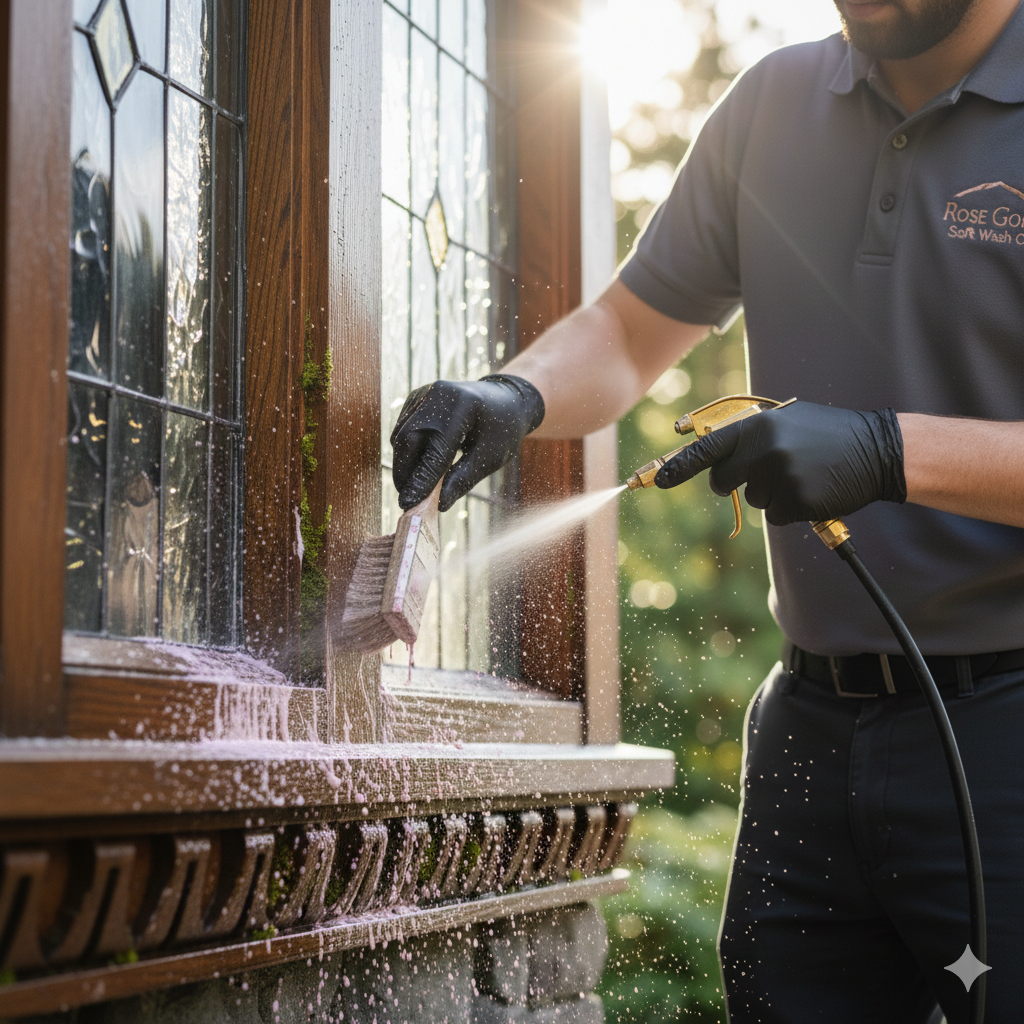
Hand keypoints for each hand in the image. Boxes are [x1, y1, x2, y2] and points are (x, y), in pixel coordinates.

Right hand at [391, 374, 544, 511]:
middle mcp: (438, 394)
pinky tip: (416, 469)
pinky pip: (402, 430)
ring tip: (412, 488)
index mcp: (463, 405)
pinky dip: (405, 452)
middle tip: (407, 500)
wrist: (504, 399)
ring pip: (400, 436)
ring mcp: (424, 393)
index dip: (421, 480)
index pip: (435, 450)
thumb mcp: (490, 457)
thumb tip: (438, 504)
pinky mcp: (416, 399)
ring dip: (402, 465)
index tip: (410, 504)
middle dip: (404, 473)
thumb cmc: (502, 430)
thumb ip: (463, 479)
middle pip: (408, 439)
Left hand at [654, 401, 905, 524]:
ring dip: (771, 493)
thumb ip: (749, 434)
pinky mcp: (795, 502)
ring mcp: (780, 477)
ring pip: (752, 500)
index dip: (680, 467)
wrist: (877, 450)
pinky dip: (789, 508)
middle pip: (723, 481)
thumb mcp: (785, 420)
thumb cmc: (826, 434)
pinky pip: (775, 515)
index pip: (707, 449)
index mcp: (758, 425)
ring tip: (802, 472)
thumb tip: (712, 451)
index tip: (659, 481)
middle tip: (763, 471)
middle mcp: (764, 450)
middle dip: (733, 482)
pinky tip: (811, 489)